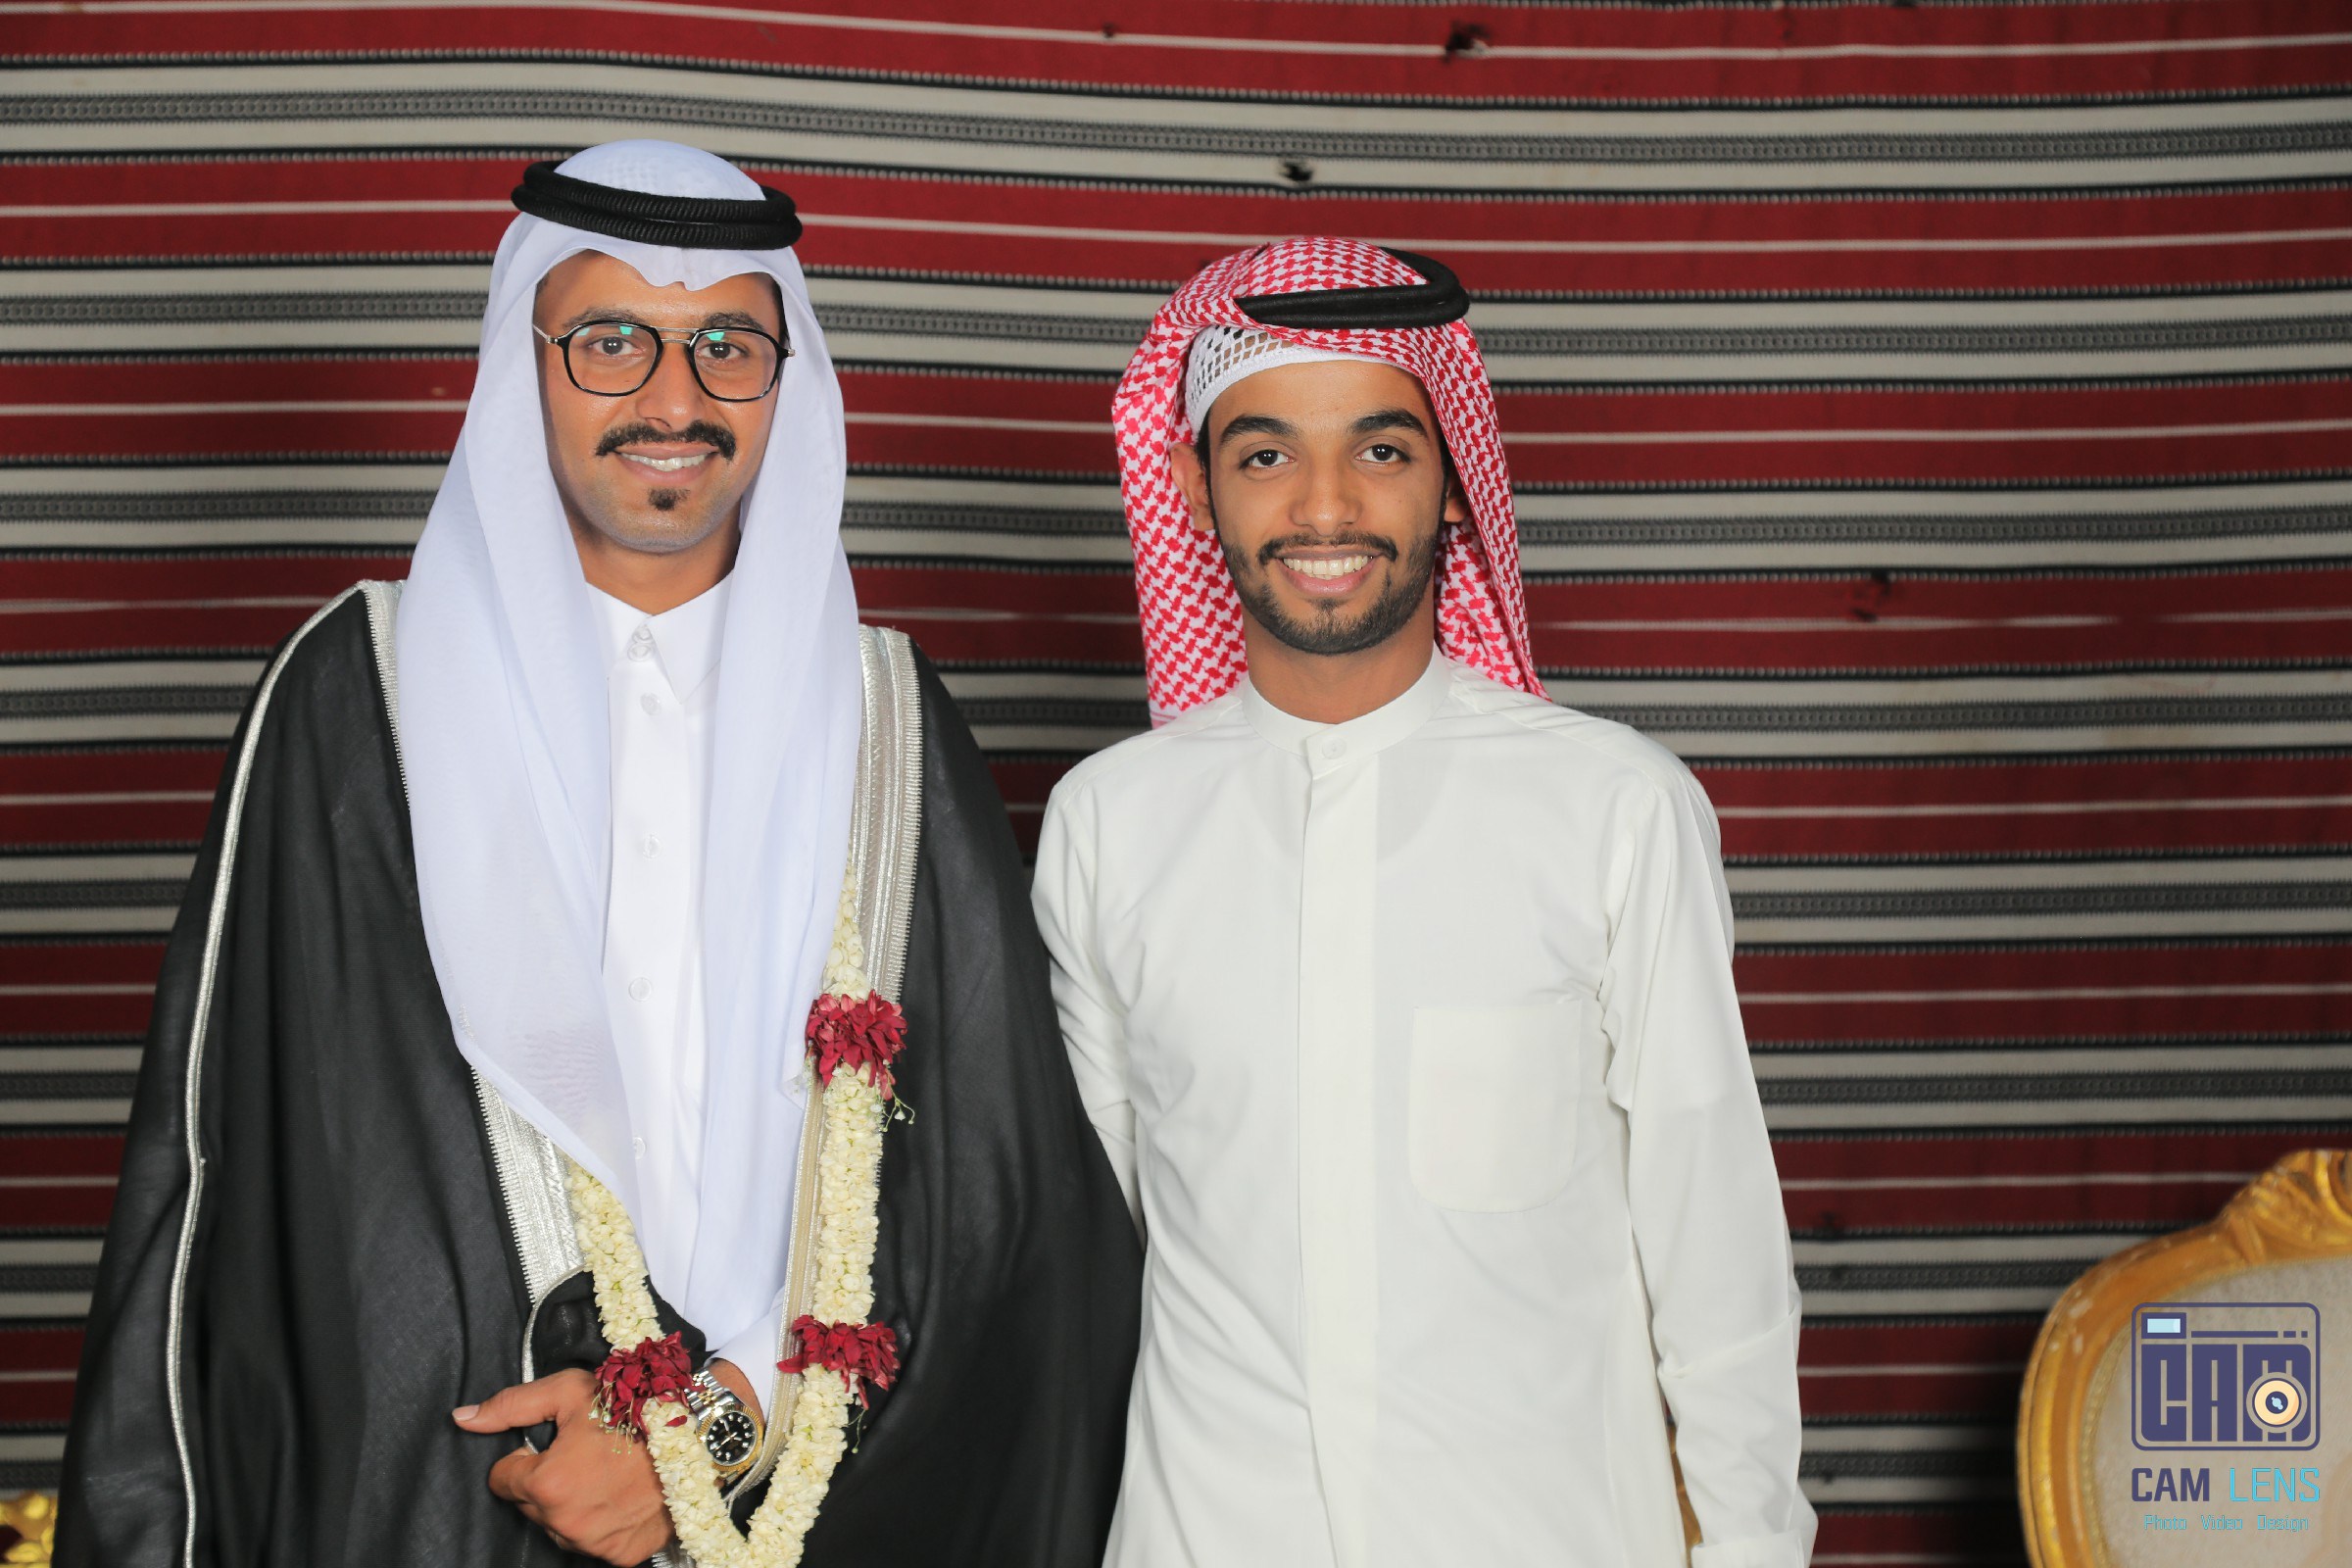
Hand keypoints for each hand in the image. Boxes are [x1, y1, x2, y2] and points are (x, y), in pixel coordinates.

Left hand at [454, 1369, 673, 1565]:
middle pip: (530, 1505)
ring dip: (571, 1506)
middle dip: (547, 1483)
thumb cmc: (632, 1410)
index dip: (524, 1459)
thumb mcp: (570, 1391)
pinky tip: (620, 1498)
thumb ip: (511, 1405)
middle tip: (584, 1456)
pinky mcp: (617, 1557)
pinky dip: (600, 1524)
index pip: (503, 1479)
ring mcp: (591, 1543)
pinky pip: (591, 1544)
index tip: (554, 1445)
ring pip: (558, 1527)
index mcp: (545, 1483)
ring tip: (604, 1475)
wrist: (695, 1440)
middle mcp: (563, 1521)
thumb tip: (462, 1418)